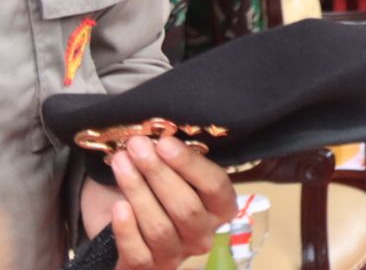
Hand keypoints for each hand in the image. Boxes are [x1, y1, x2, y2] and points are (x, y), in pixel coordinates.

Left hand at [82, 136, 235, 269]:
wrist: (124, 228)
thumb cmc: (155, 192)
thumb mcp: (172, 173)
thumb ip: (174, 159)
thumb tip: (158, 135)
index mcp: (221, 208)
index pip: (215, 186)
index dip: (190, 164)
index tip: (164, 142)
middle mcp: (204, 234)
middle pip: (186, 207)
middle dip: (158, 173)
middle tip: (136, 146)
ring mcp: (177, 255)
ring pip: (160, 227)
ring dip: (137, 192)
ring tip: (120, 164)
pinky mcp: (148, 268)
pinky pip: (138, 253)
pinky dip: (127, 229)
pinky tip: (118, 207)